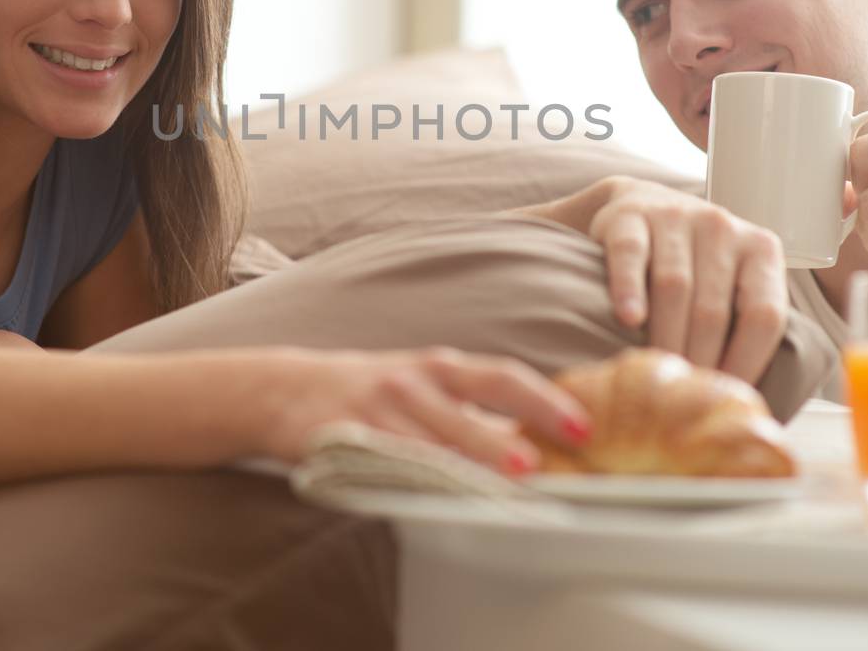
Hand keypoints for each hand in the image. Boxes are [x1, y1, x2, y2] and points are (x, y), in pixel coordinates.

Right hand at [258, 347, 593, 473]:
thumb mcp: (425, 386)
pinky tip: (431, 499)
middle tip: (535, 466)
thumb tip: (540, 441)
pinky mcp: (344, 438)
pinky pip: (381, 464)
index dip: (543, 401)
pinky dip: (410, 481)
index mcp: (441, 368)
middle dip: (499, 440)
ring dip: (459, 469)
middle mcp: (413, 384)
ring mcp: (377, 412)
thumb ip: (474, 411)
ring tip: (491, 490)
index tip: (581, 427)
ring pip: (425, 444)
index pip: (502, 379)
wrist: (287, 388)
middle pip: (464, 412)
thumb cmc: (372, 390)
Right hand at [577, 177, 788, 382]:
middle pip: (714, 308)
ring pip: (674, 286)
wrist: (644, 205)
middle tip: (685, 394)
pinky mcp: (630, 218)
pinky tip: (628, 318)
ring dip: (666, 336)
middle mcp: (722, 227)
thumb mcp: (733, 281)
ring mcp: (675, 216)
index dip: (749, 361)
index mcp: (760, 249)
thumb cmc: (696, 263)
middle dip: (700, 358)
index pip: (765, 314)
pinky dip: (629, 289)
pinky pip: (631, 256)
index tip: (727, 395)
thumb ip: (746, 324)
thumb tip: (756, 406)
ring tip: (658, 369)